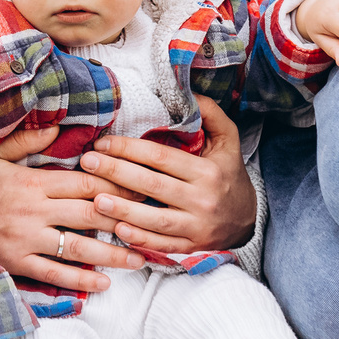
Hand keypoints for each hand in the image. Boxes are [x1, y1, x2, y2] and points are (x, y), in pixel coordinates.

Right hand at [0, 123, 145, 292]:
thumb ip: (27, 141)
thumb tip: (57, 130)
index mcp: (35, 181)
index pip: (86, 182)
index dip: (116, 185)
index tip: (141, 187)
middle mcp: (37, 211)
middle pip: (91, 214)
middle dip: (124, 218)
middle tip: (152, 223)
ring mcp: (28, 238)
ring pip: (79, 248)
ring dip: (112, 255)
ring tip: (139, 259)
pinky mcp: (18, 262)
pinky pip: (55, 273)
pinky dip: (81, 280)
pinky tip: (103, 284)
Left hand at [79, 95, 256, 255]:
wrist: (250, 219)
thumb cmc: (229, 174)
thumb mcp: (229, 140)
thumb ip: (211, 114)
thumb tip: (188, 92)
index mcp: (207, 171)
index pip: (160, 157)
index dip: (129, 149)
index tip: (103, 143)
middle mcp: (203, 199)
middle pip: (152, 185)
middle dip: (116, 173)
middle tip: (87, 163)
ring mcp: (197, 226)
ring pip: (156, 219)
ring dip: (124, 210)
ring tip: (96, 200)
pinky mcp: (192, 246)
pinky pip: (163, 244)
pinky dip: (141, 238)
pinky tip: (119, 229)